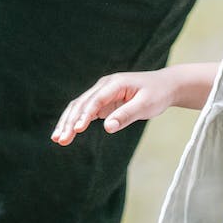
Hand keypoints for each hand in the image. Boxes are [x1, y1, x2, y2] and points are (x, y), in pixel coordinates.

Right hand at [52, 69, 179, 144]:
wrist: (165, 86)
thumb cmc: (157, 94)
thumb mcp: (145, 105)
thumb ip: (126, 115)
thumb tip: (107, 128)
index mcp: (115, 83)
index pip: (95, 100)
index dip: (85, 115)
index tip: (76, 130)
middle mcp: (104, 85)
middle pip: (81, 103)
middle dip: (69, 121)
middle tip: (60, 139)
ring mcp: (102, 93)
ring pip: (79, 107)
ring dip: (68, 122)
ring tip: (57, 139)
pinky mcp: (103, 101)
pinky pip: (85, 111)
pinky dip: (75, 122)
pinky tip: (67, 134)